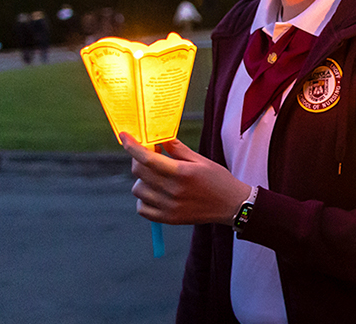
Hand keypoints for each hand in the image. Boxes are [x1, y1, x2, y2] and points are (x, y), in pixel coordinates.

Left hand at [120, 132, 250, 225]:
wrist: (231, 205)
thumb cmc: (218, 179)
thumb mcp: (201, 160)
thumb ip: (177, 149)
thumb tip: (159, 138)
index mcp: (182, 172)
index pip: (147, 158)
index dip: (132, 146)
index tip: (124, 136)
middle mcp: (173, 190)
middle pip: (139, 172)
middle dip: (138, 160)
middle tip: (148, 156)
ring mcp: (169, 207)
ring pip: (138, 189)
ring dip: (142, 180)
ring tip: (156, 177)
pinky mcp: (168, 219)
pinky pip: (142, 208)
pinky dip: (143, 199)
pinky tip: (155, 193)